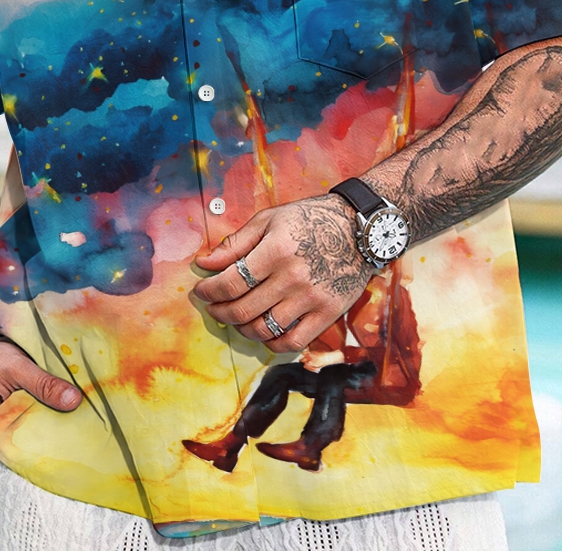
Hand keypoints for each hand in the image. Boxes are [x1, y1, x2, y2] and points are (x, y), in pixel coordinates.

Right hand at [0, 339, 81, 447]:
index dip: (51, 451)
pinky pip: (11, 430)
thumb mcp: (17, 368)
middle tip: (77, 439)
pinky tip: (47, 417)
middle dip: (48, 443)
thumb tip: (75, 401)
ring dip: (38, 432)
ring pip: (19, 439)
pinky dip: (27, 425)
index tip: (75, 448)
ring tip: (67, 428)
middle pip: (25, 447)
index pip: (28, 454)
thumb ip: (44, 385)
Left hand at [193, 195, 372, 352]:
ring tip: (236, 318)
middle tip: (213, 306)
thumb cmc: (311, 219)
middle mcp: (293, 278)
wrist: (359, 228)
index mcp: (276, 251)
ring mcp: (312, 299)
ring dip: (241, 329)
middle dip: (219, 311)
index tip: (201, 291)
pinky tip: (263, 331)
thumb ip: (235, 243)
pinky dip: (271, 343)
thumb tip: (204, 263)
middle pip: (242, 310)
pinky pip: (292, 342)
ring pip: (264, 330)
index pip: (230, 283)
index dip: (209, 291)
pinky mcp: (328, 314)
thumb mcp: (270, 220)